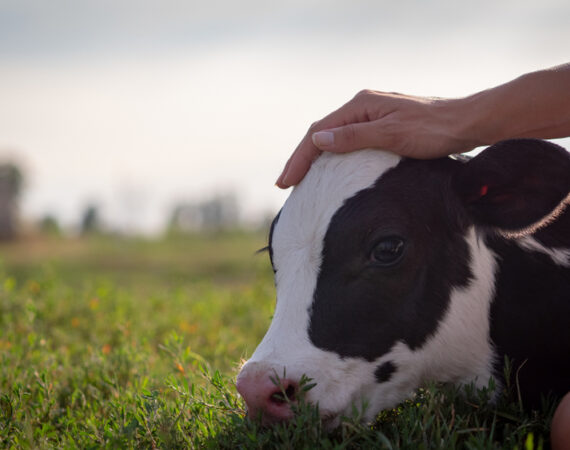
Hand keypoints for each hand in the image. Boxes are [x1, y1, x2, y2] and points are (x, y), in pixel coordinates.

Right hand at [276, 90, 479, 187]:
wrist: (467, 123)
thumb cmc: (433, 130)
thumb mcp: (391, 135)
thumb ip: (353, 137)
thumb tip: (317, 140)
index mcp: (360, 106)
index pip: (318, 133)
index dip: (299, 158)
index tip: (285, 182)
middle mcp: (362, 107)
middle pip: (321, 133)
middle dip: (301, 159)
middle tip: (284, 184)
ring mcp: (372, 116)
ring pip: (333, 137)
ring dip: (314, 158)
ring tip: (299, 179)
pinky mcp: (381, 126)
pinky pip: (348, 141)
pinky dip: (332, 156)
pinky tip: (329, 169)